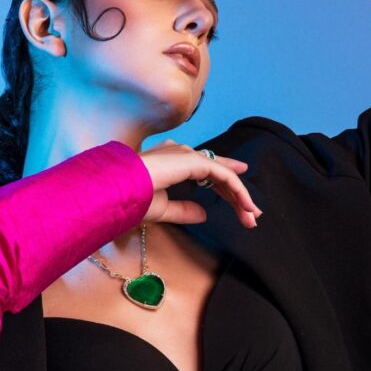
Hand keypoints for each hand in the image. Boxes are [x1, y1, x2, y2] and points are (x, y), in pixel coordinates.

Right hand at [138, 139, 262, 228]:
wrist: (117, 191)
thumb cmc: (131, 199)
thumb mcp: (163, 210)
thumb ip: (184, 211)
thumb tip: (204, 215)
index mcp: (172, 163)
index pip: (206, 172)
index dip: (225, 188)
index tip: (241, 205)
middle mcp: (181, 154)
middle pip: (218, 173)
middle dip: (236, 194)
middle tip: (253, 214)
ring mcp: (187, 155)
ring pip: (223, 175)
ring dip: (240, 196)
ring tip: (252, 216)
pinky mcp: (193, 161)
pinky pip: (223, 176)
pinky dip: (237, 190)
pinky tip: (246, 206)